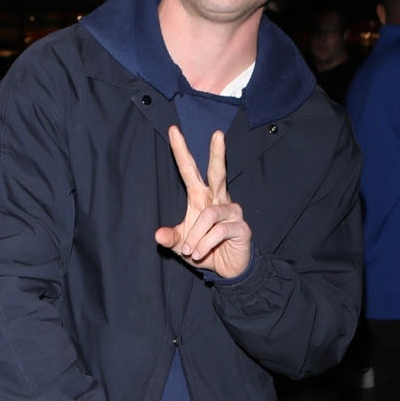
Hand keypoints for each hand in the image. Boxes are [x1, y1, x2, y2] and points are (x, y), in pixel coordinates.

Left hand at [155, 127, 252, 279]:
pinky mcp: (241, 227)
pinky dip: (205, 244)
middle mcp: (220, 199)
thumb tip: (158, 235)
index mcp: (202, 197)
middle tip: (217, 134)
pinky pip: (218, 232)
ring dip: (195, 237)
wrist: (227, 270)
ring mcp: (232, 211)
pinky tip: (200, 254)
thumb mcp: (182, 246)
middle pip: (218, 172)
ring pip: (209, 215)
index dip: (181, 151)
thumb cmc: (205, 251)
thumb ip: (171, 238)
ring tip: (191, 252)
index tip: (173, 130)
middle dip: (217, 153)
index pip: (190, 170)